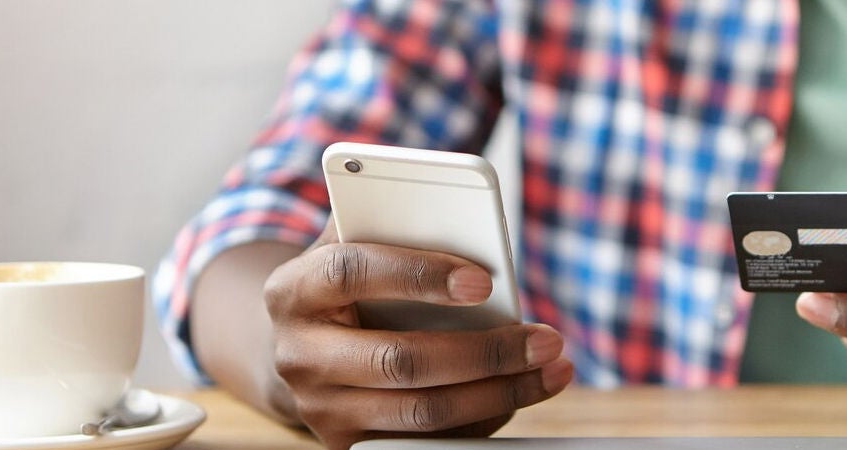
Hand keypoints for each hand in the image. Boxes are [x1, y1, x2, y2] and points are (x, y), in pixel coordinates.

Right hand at [264, 225, 572, 448]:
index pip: (352, 273)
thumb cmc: (346, 285)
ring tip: (552, 369)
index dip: (418, 274)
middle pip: (401, 360)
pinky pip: (427, 440)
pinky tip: (520, 394)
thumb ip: (391, 223)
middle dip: (486, 352)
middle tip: (546, 339)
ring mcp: (321, 408)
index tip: (485, 281)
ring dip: (499, 392)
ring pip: (423, 410)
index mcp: (295, 289)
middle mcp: (299, 355)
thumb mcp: (352, 245)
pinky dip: (483, 418)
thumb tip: (463, 212)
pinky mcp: (348, 444)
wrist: (298, 351)